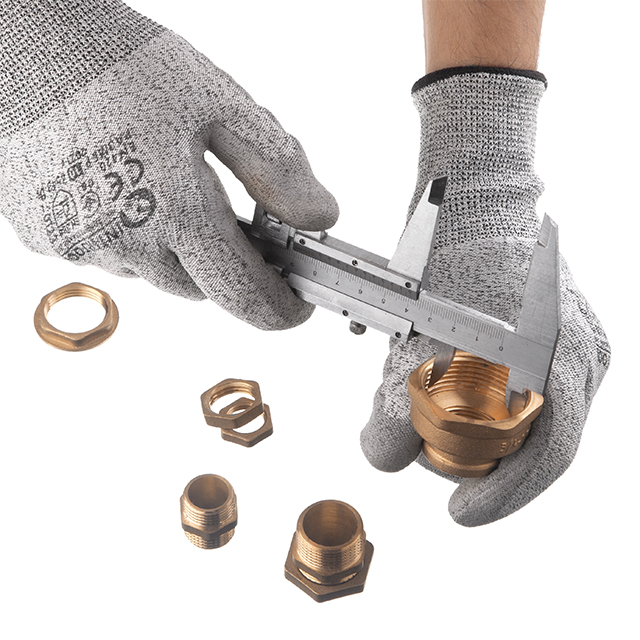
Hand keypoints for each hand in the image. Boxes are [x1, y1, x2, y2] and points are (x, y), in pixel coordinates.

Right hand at [0, 1, 337, 329]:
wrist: (20, 40)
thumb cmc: (120, 63)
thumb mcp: (219, 104)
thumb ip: (275, 169)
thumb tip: (320, 217)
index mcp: (175, 213)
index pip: (245, 296)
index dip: (280, 308)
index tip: (299, 303)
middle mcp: (125, 245)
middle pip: (202, 286)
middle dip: (222, 259)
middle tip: (219, 203)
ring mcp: (79, 248)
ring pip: (156, 273)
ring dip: (173, 244)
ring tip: (160, 180)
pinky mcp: (46, 241)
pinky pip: (111, 256)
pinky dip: (130, 234)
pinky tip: (120, 184)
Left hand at [360, 69, 610, 525]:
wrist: (470, 201)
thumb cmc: (448, 264)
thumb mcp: (413, 344)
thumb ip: (391, 416)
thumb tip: (384, 458)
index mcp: (562, 361)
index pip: (548, 454)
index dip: (504, 495)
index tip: (460, 513)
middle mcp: (580, 354)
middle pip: (538, 438)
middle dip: (484, 460)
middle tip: (433, 459)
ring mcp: (572, 339)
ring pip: (531, 412)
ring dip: (481, 425)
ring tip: (432, 412)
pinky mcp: (554, 329)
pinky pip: (526, 383)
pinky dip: (488, 397)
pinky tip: (452, 386)